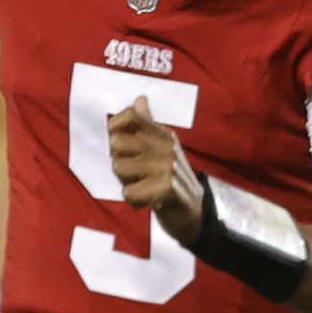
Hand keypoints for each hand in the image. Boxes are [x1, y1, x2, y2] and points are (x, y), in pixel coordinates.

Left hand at [109, 98, 205, 244]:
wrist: (197, 214)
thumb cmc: (173, 181)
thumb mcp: (164, 150)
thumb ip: (148, 125)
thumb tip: (140, 99)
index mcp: (164, 135)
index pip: (130, 115)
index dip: (114, 127)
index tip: (119, 146)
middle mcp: (166, 147)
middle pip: (117, 143)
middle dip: (120, 162)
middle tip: (136, 174)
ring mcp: (167, 167)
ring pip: (119, 168)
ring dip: (127, 183)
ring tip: (144, 187)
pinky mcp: (166, 189)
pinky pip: (129, 192)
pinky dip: (135, 201)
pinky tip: (148, 201)